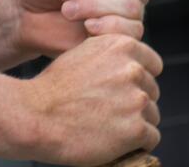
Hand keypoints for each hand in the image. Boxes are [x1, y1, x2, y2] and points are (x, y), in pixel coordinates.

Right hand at [20, 34, 162, 165]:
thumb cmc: (53, 89)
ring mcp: (137, 99)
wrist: (36, 116)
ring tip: (107, 126)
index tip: (125, 89)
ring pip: (152, 115)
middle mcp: (133, 69)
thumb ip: (110, 57)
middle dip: (135, 102)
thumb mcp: (82, 54)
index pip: (152, 64)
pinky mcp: (137, 129)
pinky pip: (151, 138)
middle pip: (152, 91)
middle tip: (108, 111)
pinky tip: (113, 140)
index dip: (139, 79)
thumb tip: (132, 67)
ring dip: (135, 123)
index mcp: (120, 45)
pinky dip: (136, 144)